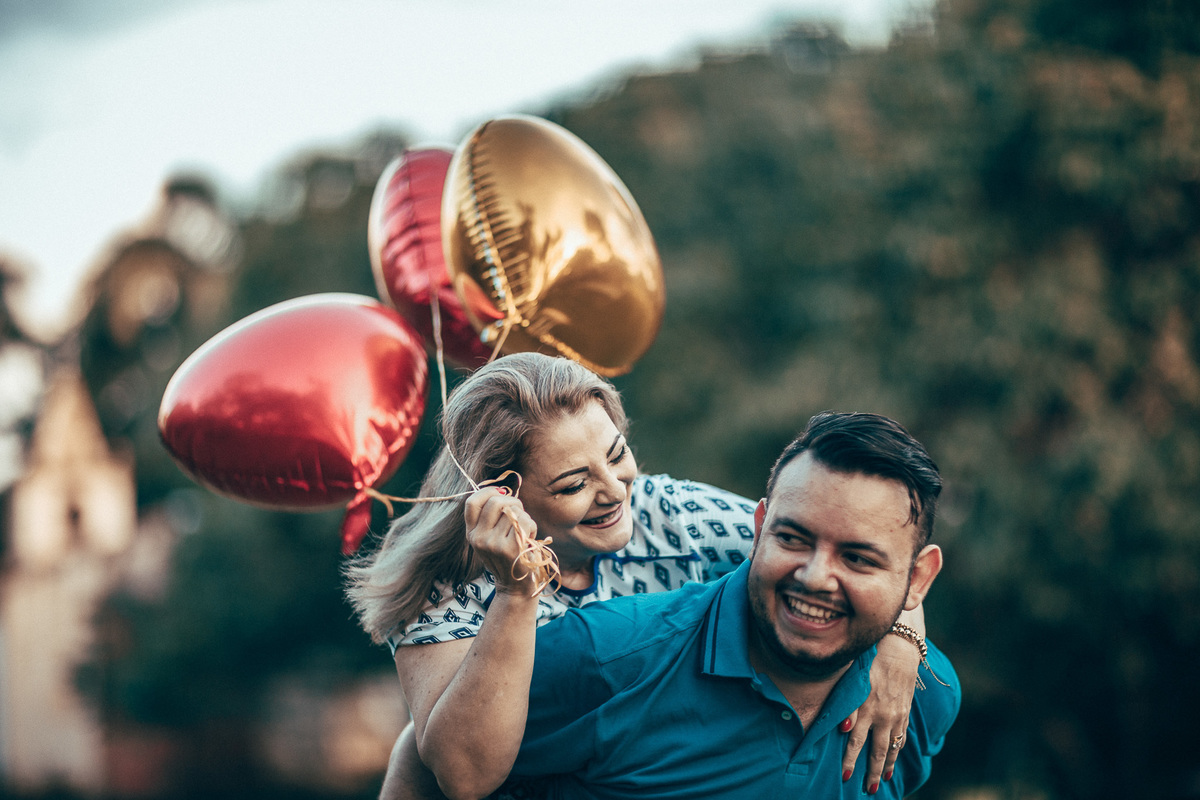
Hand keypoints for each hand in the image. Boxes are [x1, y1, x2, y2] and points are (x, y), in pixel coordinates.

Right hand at [464, 485, 540, 594]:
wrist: (515, 587)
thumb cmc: (507, 557)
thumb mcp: (490, 538)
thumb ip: (491, 517)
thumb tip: (502, 490)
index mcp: (471, 533)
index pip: (472, 502)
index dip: (488, 491)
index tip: (501, 493)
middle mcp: (478, 538)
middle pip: (496, 502)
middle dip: (513, 502)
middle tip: (519, 513)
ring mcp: (493, 544)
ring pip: (514, 512)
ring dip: (525, 518)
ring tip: (523, 533)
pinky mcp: (510, 549)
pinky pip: (526, 522)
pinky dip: (533, 527)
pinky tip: (529, 539)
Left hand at [839, 633, 920, 793]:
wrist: (899, 651)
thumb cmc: (870, 662)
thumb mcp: (855, 680)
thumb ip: (847, 706)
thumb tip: (841, 728)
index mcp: (867, 709)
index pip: (856, 742)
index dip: (850, 760)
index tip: (845, 777)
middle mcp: (884, 716)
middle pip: (877, 751)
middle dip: (872, 771)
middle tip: (868, 789)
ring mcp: (897, 716)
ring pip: (892, 747)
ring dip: (887, 766)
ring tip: (883, 781)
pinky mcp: (905, 713)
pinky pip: (902, 737)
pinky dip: (898, 750)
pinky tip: (895, 758)